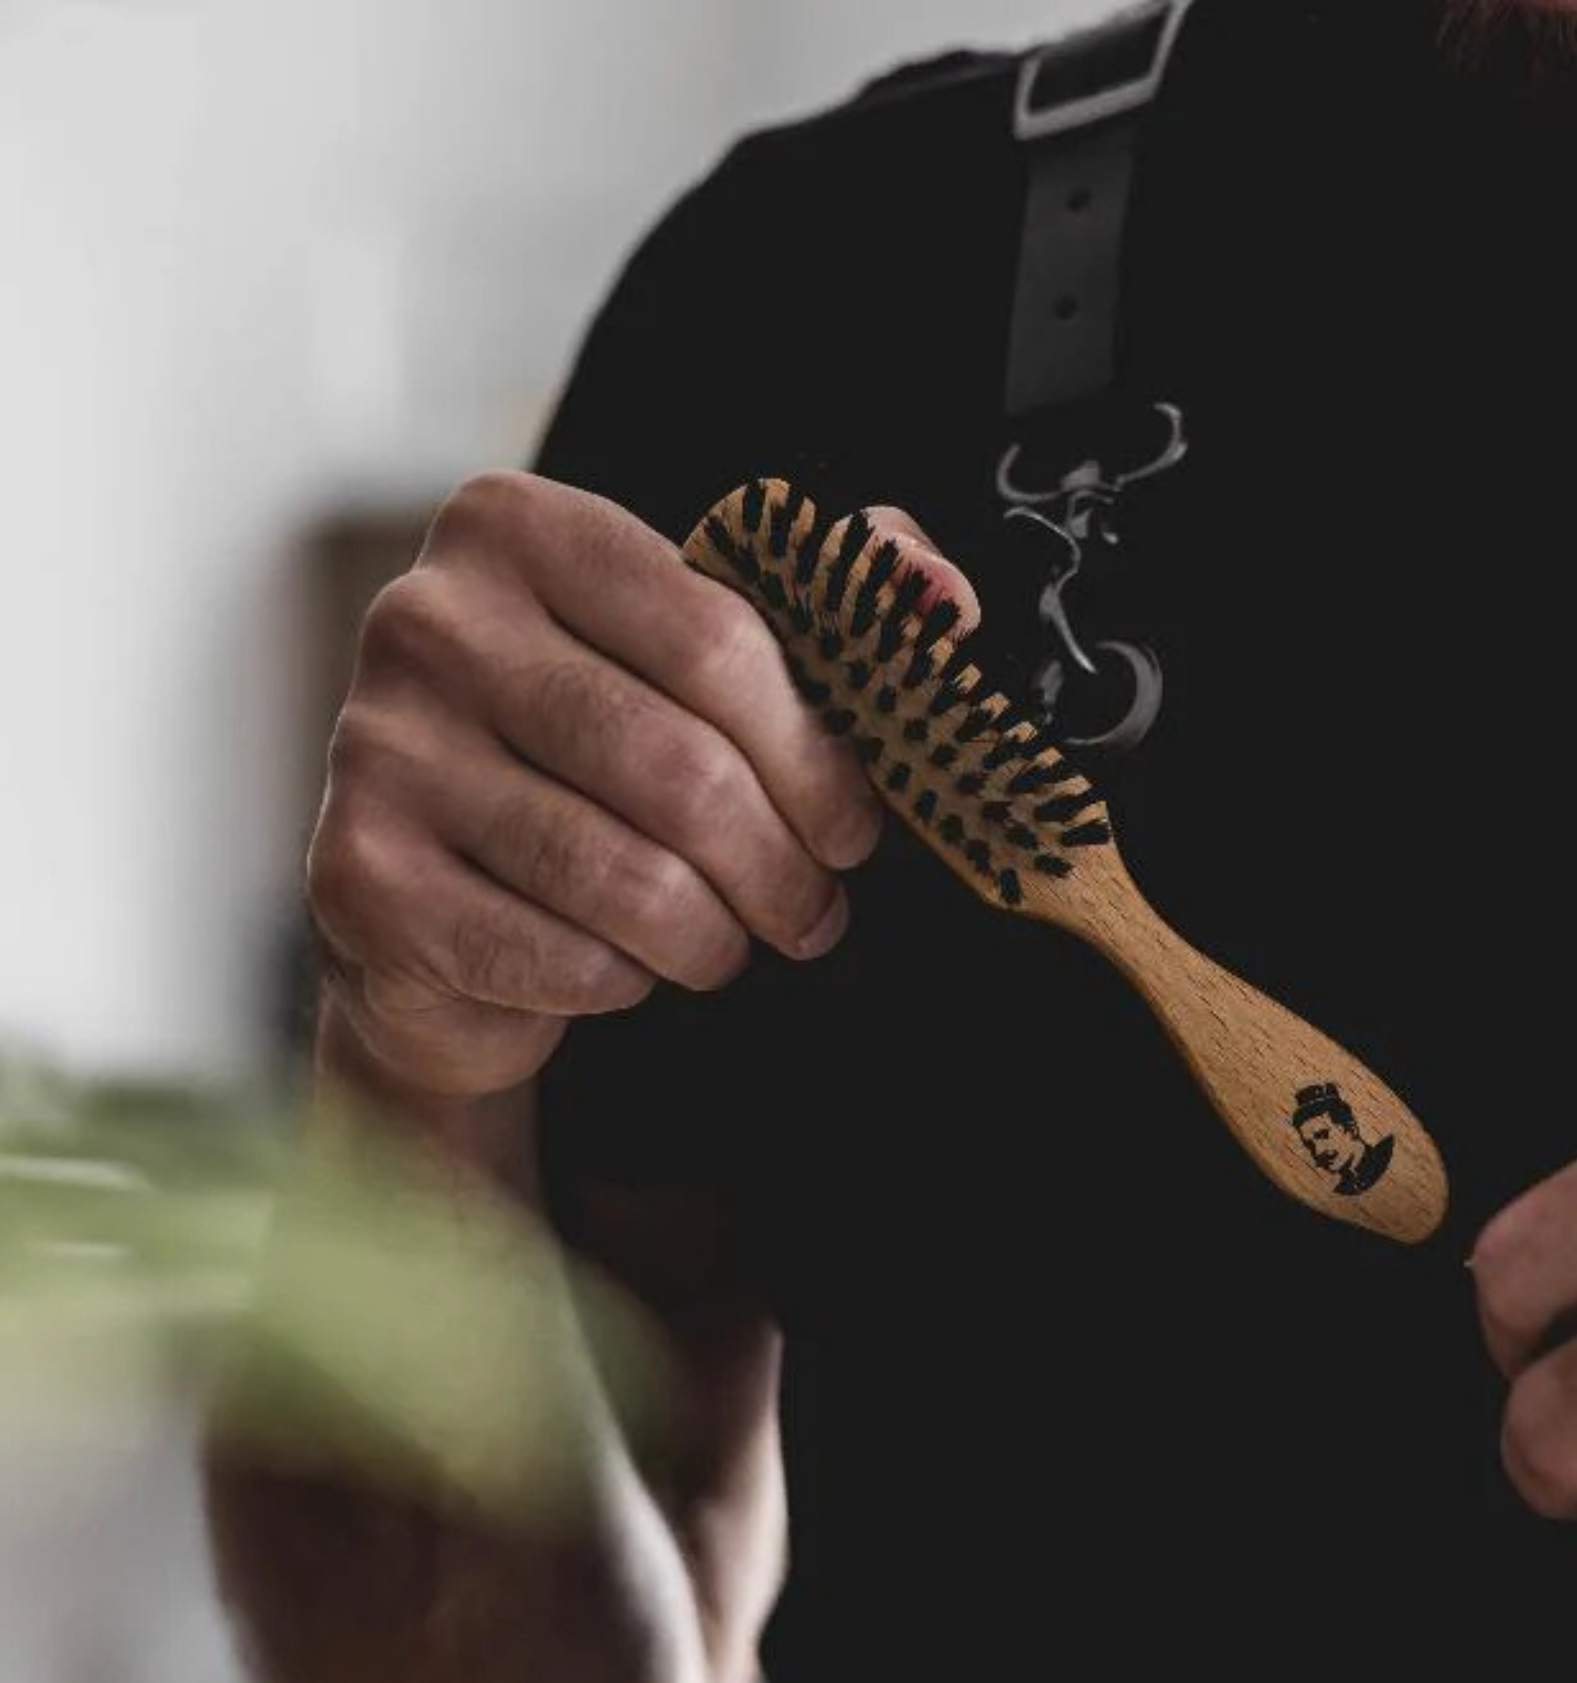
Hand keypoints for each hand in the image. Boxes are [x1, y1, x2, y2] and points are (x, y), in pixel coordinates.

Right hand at [308, 473, 976, 1097]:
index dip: (816, 755)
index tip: (858, 827)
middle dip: (780, 869)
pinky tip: (621, 965)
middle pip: (680, 768)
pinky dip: (621, 982)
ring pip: (627, 878)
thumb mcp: (700, 660)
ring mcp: (377, 748)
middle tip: (814, 915)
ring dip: (713, 938)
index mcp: (514, 527)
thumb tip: (937, 594)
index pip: (718, 636)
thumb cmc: (591, 766)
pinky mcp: (359, 877)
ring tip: (731, 945)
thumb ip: (826, 606)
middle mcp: (426, 619)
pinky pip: (559, 957)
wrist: (435, 907)